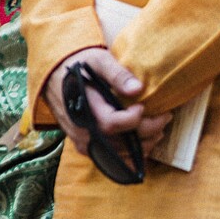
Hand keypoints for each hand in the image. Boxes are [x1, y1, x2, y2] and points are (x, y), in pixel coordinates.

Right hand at [43, 47, 173, 160]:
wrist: (54, 78)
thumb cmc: (79, 65)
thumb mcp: (98, 60)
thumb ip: (117, 74)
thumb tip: (138, 89)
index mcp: (85, 108)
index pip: (112, 123)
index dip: (133, 119)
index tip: (144, 105)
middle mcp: (83, 130)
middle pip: (119, 142)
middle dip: (147, 132)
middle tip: (165, 117)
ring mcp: (83, 141)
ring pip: (117, 154)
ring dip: (142, 146)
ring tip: (159, 129)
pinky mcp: (86, 146)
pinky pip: (110, 158)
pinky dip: (130, 155)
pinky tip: (145, 143)